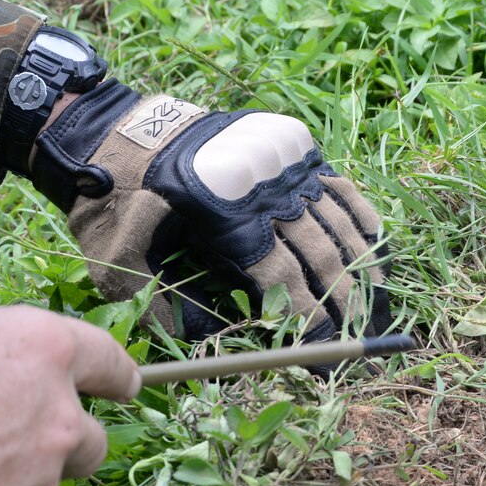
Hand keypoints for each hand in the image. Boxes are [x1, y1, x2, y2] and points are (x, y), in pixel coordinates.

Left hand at [31, 81, 390, 341]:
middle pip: (320, 254)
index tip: (323, 353)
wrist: (111, 132)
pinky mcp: (288, 141)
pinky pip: (338, 184)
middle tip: (351, 336)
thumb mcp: (122, 266)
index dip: (309, 321)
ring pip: (339, 220)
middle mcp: (264, 185)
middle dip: (341, 303)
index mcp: (228, 217)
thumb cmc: (116, 204)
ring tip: (373, 301)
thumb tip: (215, 353)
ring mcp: (281, 159)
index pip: (285, 280)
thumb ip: (164, 312)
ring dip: (360, 265)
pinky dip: (360, 217)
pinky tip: (374, 246)